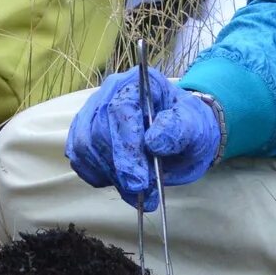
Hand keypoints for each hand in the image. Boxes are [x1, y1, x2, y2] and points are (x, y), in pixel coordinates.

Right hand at [65, 67, 222, 211]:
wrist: (180, 134)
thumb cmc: (188, 127)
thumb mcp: (195, 126)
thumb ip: (179, 129)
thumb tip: (154, 142)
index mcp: (137, 83)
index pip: (120, 109)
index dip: (126, 146)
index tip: (139, 179)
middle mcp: (108, 94)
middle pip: (97, 130)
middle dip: (119, 166)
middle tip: (142, 191)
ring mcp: (92, 113)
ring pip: (85, 147)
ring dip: (111, 175)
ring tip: (140, 191)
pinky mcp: (83, 135)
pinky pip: (79, 159)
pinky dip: (99, 176)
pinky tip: (123, 182)